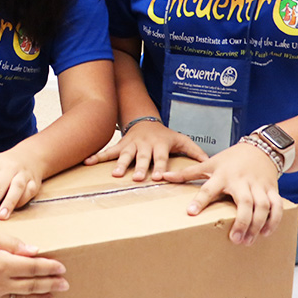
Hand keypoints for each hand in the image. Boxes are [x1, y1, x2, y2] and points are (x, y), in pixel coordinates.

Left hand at [0, 150, 43, 220]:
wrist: (30, 155)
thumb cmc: (6, 165)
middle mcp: (9, 167)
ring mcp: (23, 174)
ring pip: (16, 188)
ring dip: (8, 203)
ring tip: (1, 216)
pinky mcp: (34, 182)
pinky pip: (28, 193)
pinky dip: (21, 201)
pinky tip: (14, 210)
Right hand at [84, 121, 207, 180]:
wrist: (144, 119)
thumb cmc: (165, 135)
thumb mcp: (181, 139)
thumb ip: (194, 152)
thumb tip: (210, 164)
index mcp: (160, 145)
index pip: (161, 158)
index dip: (159, 167)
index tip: (157, 178)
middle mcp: (145, 145)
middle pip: (143, 158)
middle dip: (140, 167)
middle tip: (137, 178)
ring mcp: (131, 145)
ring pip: (125, 155)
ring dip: (120, 164)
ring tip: (116, 174)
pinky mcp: (120, 145)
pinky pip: (108, 151)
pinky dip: (98, 156)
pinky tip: (87, 162)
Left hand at [163, 142, 283, 244]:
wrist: (260, 149)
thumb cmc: (230, 159)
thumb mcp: (209, 163)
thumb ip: (188, 173)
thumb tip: (163, 176)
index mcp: (222, 175)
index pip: (209, 188)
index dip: (200, 200)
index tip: (191, 213)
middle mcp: (241, 181)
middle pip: (244, 202)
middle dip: (241, 221)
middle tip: (234, 239)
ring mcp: (258, 186)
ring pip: (262, 206)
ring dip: (257, 225)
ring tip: (247, 241)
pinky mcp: (272, 189)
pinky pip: (277, 206)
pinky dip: (274, 220)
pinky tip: (265, 233)